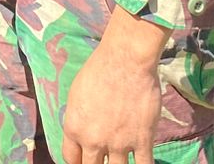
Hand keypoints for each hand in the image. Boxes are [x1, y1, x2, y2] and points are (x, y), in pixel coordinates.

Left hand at [62, 5, 167, 163]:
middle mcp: (94, 141)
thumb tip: (82, 134)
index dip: (78, 162)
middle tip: (102, 159)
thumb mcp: (76, 95)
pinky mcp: (142, 141)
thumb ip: (78, 120)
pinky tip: (141, 162)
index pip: (70, 159)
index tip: (84, 159)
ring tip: (120, 159)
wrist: (125, 60)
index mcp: (74, 128)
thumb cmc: (99, 70)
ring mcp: (119, 143)